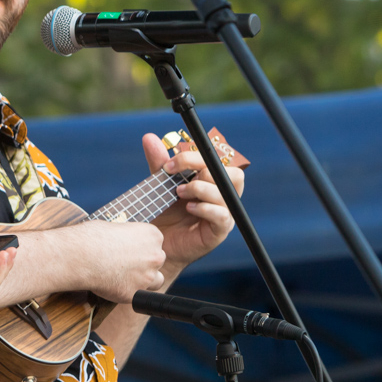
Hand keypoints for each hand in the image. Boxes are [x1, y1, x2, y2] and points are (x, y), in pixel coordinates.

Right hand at [74, 220, 166, 301]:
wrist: (81, 256)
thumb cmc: (91, 237)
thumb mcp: (112, 227)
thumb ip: (125, 236)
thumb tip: (121, 242)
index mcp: (152, 235)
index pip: (154, 243)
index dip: (140, 246)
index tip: (128, 249)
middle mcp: (155, 255)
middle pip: (157, 261)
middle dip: (144, 263)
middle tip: (125, 263)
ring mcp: (147, 276)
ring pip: (155, 281)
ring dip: (143, 280)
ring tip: (123, 277)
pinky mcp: (136, 293)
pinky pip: (137, 296)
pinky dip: (127, 292)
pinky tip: (112, 286)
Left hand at [143, 132, 243, 273]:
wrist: (156, 245)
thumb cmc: (163, 214)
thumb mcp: (160, 185)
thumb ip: (159, 163)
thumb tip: (149, 137)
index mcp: (212, 182)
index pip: (216, 161)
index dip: (194, 157)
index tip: (168, 165)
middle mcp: (222, 196)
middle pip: (232, 173)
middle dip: (203, 169)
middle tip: (176, 179)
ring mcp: (224, 214)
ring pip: (227, 193)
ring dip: (201, 189)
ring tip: (179, 194)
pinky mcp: (219, 231)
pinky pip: (223, 216)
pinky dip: (205, 208)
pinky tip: (188, 208)